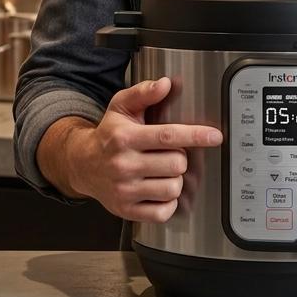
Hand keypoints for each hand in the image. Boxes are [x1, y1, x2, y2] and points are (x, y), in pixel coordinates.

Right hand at [44, 77, 222, 222]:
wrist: (81, 164)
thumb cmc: (108, 134)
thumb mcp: (121, 107)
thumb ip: (143, 93)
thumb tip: (165, 84)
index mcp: (125, 138)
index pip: (168, 136)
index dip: (196, 135)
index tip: (215, 136)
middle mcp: (123, 165)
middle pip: (176, 164)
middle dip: (180, 158)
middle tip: (169, 154)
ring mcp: (124, 191)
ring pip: (172, 188)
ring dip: (175, 180)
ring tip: (162, 172)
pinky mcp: (126, 210)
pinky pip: (163, 212)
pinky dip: (167, 203)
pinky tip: (159, 190)